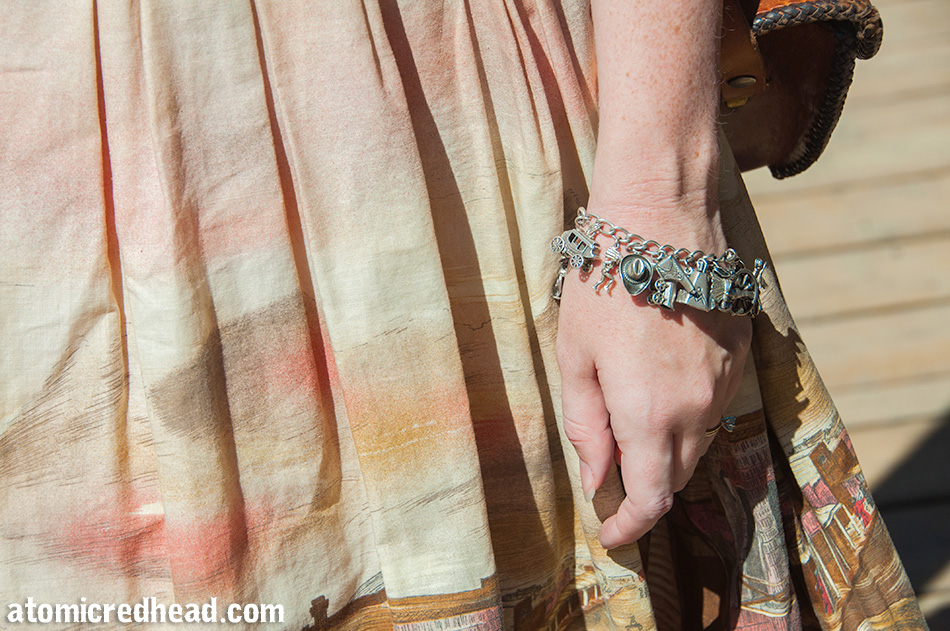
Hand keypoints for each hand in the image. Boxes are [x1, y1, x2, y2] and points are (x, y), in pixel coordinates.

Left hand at [555, 234, 751, 548]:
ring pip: (698, 439)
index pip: (650, 498)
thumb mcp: (575, 358)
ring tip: (629, 411)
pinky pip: (715, 402)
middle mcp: (697, 407)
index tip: (611, 533)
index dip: (629, 525)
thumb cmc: (605, 284)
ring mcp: (726, 379)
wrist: (660, 217)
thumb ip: (587, 426)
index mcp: (650, 415)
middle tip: (609, 466)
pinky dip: (688, 410)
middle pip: (675, 473)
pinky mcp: (741, 352)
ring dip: (666, 445)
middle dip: (643, 484)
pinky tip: (660, 379)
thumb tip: (596, 478)